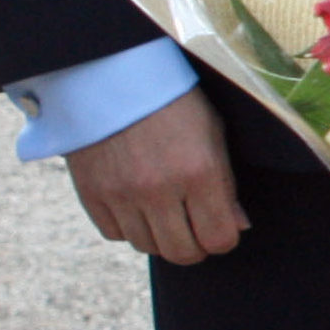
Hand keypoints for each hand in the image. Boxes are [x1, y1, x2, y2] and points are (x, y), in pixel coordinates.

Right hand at [66, 86, 244, 262]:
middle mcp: (160, 190)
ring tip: (166, 213)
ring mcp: (122, 195)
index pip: (218, 239)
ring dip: (160, 237)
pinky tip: (136, 206)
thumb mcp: (214, 133)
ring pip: (147, 246)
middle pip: (182, 252)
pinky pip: (114, 234)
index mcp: (200, 173)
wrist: (113, 77)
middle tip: (195, 229)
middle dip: (194, 246)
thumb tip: (237, 226)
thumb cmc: (174, 102)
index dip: (224, 238)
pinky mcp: (92, 194)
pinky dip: (128, 227)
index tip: (221, 228)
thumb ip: (226, 184)